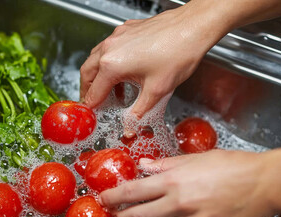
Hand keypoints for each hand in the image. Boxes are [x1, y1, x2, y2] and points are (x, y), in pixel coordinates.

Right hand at [80, 1, 227, 118]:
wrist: (193, 27)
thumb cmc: (179, 52)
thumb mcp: (157, 91)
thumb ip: (139, 112)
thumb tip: (130, 126)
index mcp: (112, 65)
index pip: (93, 92)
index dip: (92, 107)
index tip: (92, 114)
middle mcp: (110, 48)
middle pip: (87, 73)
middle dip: (87, 90)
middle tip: (92, 103)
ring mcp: (117, 36)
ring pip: (95, 58)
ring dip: (97, 75)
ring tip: (108, 90)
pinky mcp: (126, 30)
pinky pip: (108, 47)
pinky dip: (108, 62)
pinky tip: (122, 70)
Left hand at [99, 150, 276, 216]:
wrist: (264, 183)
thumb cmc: (233, 166)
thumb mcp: (196, 158)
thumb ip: (166, 164)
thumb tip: (145, 165)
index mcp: (174, 180)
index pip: (133, 191)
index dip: (114, 196)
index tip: (104, 198)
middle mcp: (180, 203)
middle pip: (140, 215)